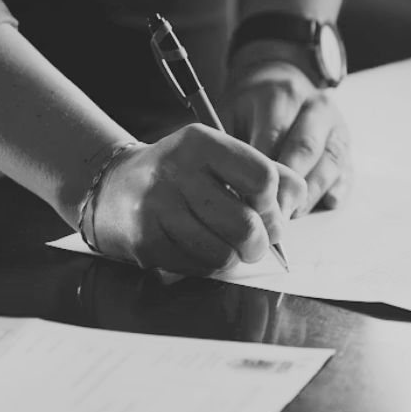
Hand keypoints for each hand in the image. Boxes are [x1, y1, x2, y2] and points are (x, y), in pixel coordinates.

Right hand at [90, 124, 306, 274]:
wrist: (113, 187)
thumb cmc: (179, 175)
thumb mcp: (218, 157)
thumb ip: (266, 172)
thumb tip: (297, 201)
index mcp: (201, 143)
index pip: (263, 178)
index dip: (274, 204)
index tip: (268, 211)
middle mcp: (176, 171)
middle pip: (247, 225)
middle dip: (260, 243)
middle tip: (255, 243)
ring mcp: (157, 208)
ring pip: (223, 254)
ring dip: (233, 258)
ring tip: (226, 246)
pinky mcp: (145, 241)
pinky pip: (198, 268)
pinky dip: (208, 266)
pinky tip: (198, 249)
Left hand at [222, 54, 353, 214]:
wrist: (279, 82)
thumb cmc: (249, 107)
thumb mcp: (230, 112)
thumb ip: (228, 145)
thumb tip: (225, 186)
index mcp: (282, 95)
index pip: (274, 137)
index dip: (261, 174)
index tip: (247, 201)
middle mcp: (315, 106)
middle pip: (305, 150)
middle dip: (288, 188)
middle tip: (271, 217)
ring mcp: (336, 124)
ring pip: (330, 163)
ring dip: (311, 194)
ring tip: (291, 216)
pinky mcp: (346, 143)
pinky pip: (348, 169)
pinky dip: (338, 189)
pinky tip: (326, 203)